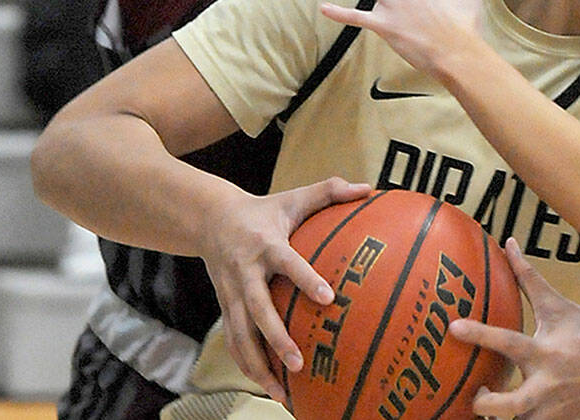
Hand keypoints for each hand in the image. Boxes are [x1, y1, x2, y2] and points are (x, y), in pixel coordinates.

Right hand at [199, 177, 371, 401]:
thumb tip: (368, 188)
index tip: (328, 297)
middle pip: (257, 310)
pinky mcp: (224, 307)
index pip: (288, 263)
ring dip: (258, 364)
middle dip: (276, 338)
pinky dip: (246, 364)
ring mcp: (230, 293)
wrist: (210, 219)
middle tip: (298, 361)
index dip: (306, 279)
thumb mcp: (294, 196)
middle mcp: (246, 272)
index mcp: (266, 244)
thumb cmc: (265, 209)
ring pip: (240, 334)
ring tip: (280, 392)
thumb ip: (330, 191)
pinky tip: (266, 386)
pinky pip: (233, 341)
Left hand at [449, 238, 579, 419]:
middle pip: (507, 406)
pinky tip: (512, 411)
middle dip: (484, 404)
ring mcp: (554, 409)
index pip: (507, 341)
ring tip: (488, 404)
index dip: (478, 334)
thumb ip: (528, 278)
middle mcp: (548, 383)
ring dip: (502, 416)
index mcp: (546, 351)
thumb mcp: (559, 305)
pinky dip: (522, 419)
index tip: (453, 326)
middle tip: (474, 393)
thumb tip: (508, 244)